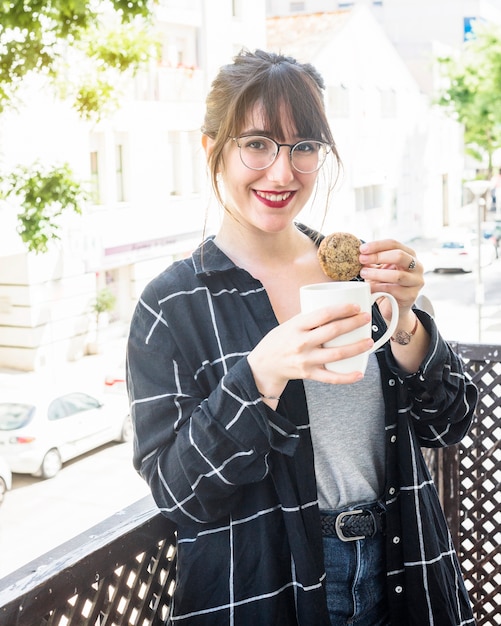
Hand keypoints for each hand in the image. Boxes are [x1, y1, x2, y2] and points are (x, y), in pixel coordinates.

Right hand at [247, 304, 372, 398]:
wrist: (264, 365)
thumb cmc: (280, 340)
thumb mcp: (291, 324)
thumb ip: (311, 319)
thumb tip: (337, 309)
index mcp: (297, 325)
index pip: (323, 314)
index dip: (342, 309)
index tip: (356, 306)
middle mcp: (301, 342)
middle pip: (333, 331)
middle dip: (354, 323)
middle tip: (367, 318)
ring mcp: (305, 359)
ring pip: (337, 354)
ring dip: (357, 347)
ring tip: (369, 342)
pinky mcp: (308, 374)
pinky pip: (331, 378)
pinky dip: (347, 377)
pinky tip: (359, 373)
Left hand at [358, 239, 423, 319]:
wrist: (394, 307)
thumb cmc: (387, 284)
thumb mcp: (380, 269)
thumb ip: (372, 261)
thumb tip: (358, 253)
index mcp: (409, 255)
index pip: (394, 244)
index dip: (377, 245)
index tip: (362, 249)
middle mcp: (417, 266)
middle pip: (399, 256)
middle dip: (378, 257)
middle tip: (362, 260)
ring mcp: (416, 281)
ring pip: (397, 275)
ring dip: (377, 273)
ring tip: (363, 274)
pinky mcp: (411, 295)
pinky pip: (393, 290)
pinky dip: (378, 288)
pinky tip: (369, 288)